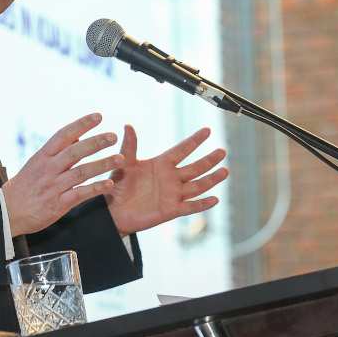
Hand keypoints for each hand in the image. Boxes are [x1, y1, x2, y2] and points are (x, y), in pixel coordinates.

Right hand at [2, 113, 123, 237]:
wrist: (6, 212)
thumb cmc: (24, 186)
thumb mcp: (36, 164)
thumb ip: (57, 152)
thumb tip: (78, 137)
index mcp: (42, 156)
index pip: (63, 135)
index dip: (81, 124)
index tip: (98, 116)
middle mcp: (48, 169)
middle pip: (75, 152)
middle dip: (96, 142)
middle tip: (113, 135)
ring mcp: (53, 187)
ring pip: (81, 172)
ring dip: (102, 164)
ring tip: (120, 159)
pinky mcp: (57, 205)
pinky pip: (80, 194)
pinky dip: (95, 189)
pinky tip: (109, 184)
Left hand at [105, 125, 227, 235]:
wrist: (113, 210)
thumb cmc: (118, 185)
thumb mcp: (124, 163)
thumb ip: (129, 146)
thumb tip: (128, 125)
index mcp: (161, 164)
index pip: (182, 150)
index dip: (194, 141)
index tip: (207, 130)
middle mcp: (170, 178)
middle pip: (195, 168)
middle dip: (209, 160)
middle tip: (222, 151)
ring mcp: (173, 194)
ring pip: (197, 186)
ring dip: (211, 179)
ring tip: (224, 171)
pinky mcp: (171, 210)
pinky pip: (190, 206)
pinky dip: (202, 204)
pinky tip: (215, 199)